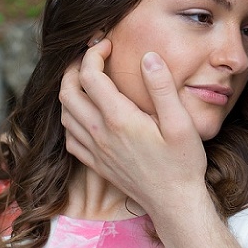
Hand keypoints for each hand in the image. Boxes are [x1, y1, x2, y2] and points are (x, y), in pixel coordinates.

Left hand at [59, 39, 208, 219]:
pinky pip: (69, 137)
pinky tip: (86, 112)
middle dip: (74, 67)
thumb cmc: (182, 163)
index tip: (107, 43)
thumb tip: (148, 57)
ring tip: (86, 78)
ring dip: (69, 90)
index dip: (93, 53)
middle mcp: (100, 134)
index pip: (90, 75)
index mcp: (119, 119)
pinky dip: (70, 117)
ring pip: (64, 113)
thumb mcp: (181, 123)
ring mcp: (95, 151)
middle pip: (67, 91)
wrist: (174, 203)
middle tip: (90, 56)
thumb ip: (162, 88)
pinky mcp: (96, 164)